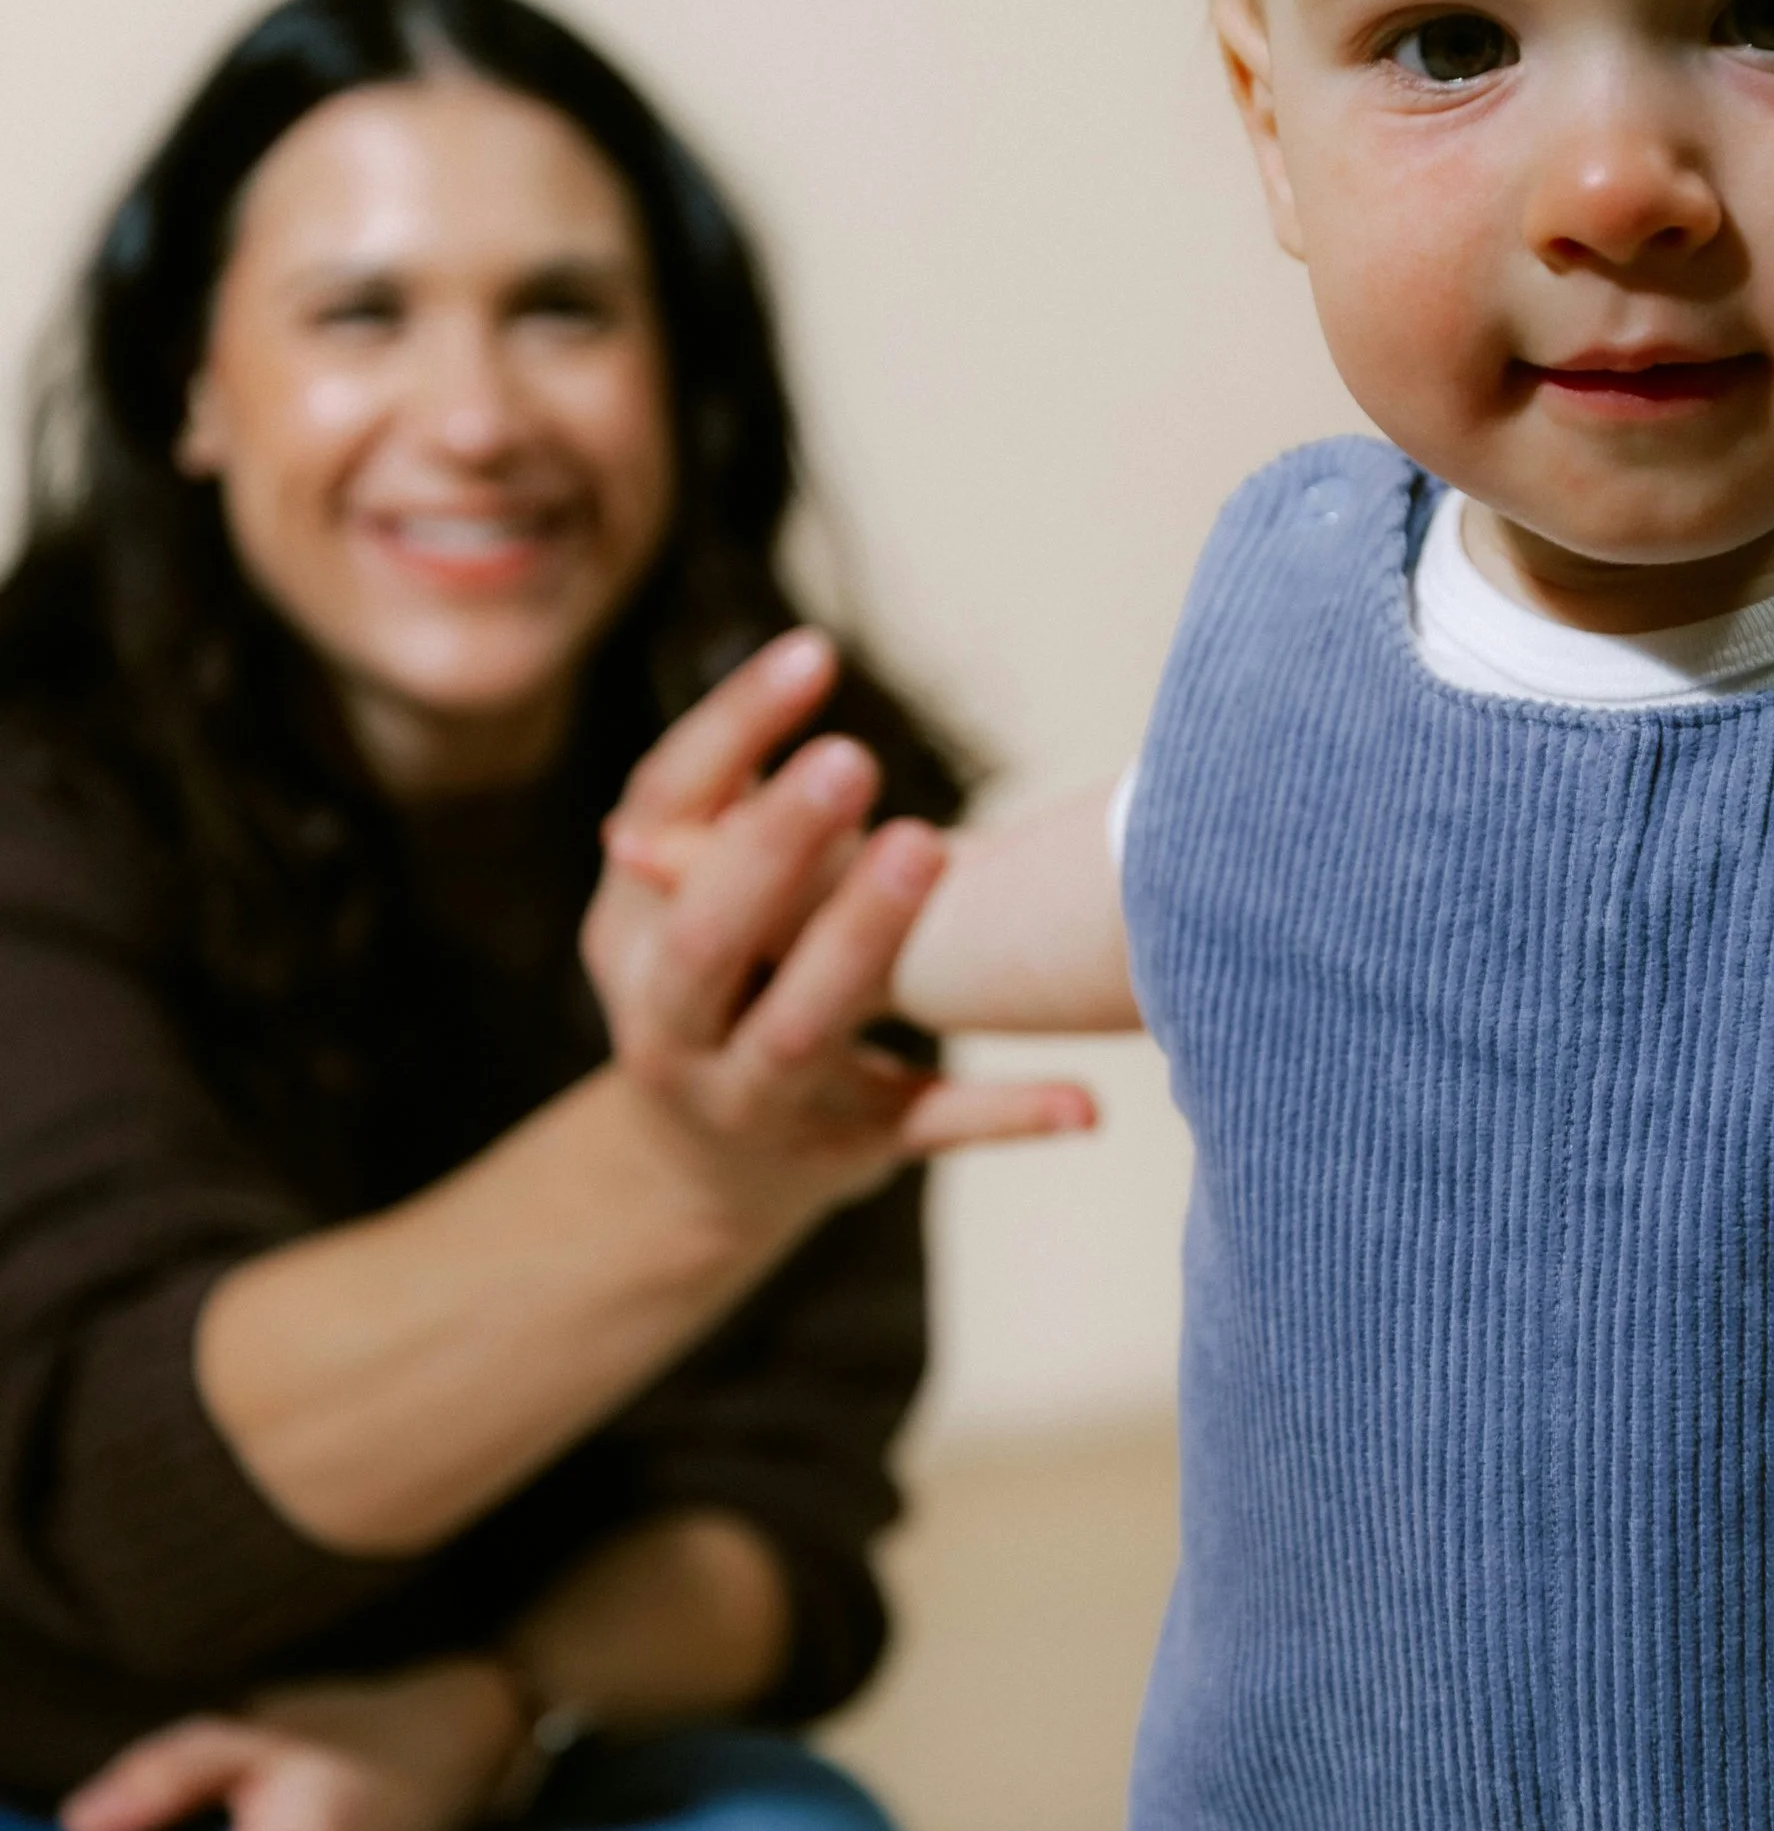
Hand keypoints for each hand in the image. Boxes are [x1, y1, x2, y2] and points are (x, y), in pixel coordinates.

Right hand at [582, 631, 1093, 1227]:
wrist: (699, 1176)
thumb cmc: (722, 983)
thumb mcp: (689, 905)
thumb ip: (735, 811)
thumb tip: (796, 669)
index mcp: (631, 933)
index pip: (661, 813)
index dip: (730, 733)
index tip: (815, 654)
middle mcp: (671, 1026)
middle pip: (711, 936)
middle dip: (774, 848)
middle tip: (855, 758)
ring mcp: (753, 1100)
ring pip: (799, 1029)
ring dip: (861, 942)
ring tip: (928, 847)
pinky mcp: (845, 1154)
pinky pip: (928, 1129)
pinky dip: (1006, 1117)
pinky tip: (1085, 1101)